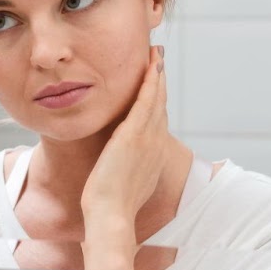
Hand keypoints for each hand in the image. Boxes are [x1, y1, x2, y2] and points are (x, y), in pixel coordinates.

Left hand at [80, 46, 168, 269]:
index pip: (156, 118)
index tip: (156, 80)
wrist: (110, 215)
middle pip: (160, 104)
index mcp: (152, 153)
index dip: (157, 97)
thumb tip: (115, 164)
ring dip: (157, 74)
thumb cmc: (111, 205)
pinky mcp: (134, 135)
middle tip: (159, 57)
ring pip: (155, 98)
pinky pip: (145, 102)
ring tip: (156, 54)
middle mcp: (155, 143)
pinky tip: (151, 66)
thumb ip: (124, 168)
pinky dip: (150, 82)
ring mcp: (147, 138)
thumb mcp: (123, 181)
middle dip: (160, 79)